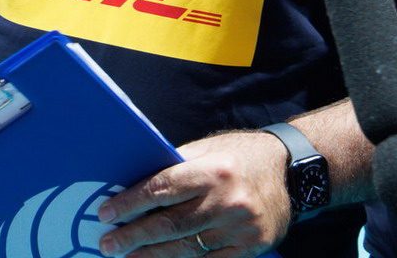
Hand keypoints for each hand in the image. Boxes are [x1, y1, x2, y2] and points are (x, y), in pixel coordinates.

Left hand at [96, 130, 292, 257]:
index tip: (106, 213)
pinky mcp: (251, 248)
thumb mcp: (207, 150)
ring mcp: (241, 228)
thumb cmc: (238, 157)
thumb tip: (131, 186)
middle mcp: (229, 200)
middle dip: (133, 236)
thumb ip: (174, 167)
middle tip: (108, 243)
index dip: (130, 204)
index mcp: (214, 170)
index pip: (162, 189)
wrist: (289, 171)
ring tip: (127, 257)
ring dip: (152, 255)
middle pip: (170, 225)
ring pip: (186, 249)